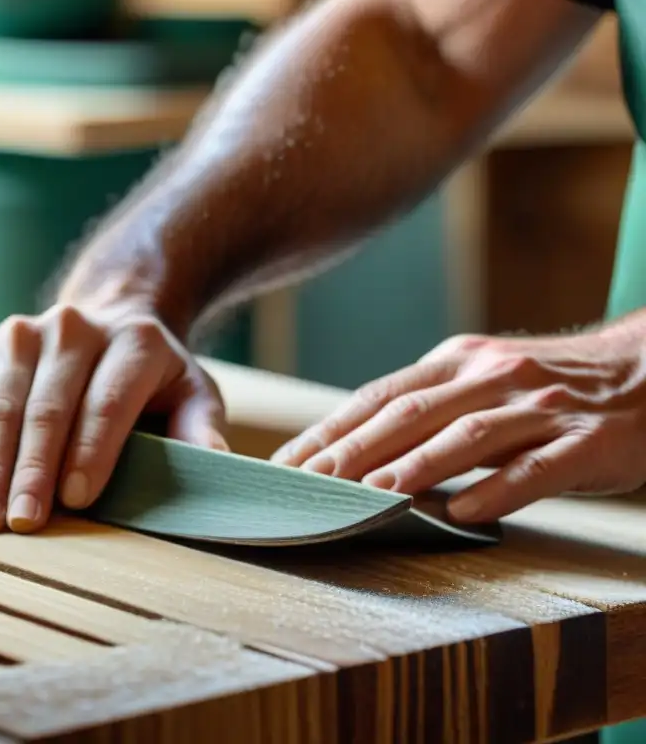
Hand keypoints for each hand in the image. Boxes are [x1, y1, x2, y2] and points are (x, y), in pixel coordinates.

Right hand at [0, 303, 227, 533]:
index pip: (104, 399)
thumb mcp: (192, 392)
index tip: (77, 501)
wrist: (104, 322)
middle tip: (12, 524)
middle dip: (21, 469)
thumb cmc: (147, 378)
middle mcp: (61, 329)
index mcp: (127, 339)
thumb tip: (220, 466)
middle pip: (35, 405)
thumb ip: (202, 427)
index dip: (90, 449)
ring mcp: (4, 339)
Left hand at [272, 320, 645, 522]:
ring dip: (413, 469)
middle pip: (410, 414)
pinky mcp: (586, 442)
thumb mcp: (480, 377)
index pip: (379, 396)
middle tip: (306, 487)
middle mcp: (493, 375)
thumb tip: (353, 444)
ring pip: (466, 437)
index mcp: (458, 359)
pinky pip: (536, 469)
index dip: (331, 429)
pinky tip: (461, 514)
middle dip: (352, 452)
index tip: (286, 463)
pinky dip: (496, 490)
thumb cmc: (547, 386)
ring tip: (368, 499)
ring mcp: (540, 406)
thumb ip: (427, 403)